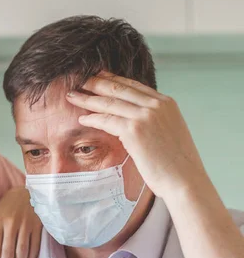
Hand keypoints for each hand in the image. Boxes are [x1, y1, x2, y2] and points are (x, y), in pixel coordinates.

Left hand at [66, 72, 208, 199]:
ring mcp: (146, 116)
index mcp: (166, 103)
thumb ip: (154, 121)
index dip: (113, 80)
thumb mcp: (169, 133)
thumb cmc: (176, 164)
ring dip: (88, 98)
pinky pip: (107, 120)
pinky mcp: (135, 130)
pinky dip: (92, 119)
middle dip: (97, 83)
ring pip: (110, 102)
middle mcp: (157, 105)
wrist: (184, 180)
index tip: (98, 77)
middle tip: (79, 80)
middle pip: (120, 89)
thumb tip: (136, 122)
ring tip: (72, 96)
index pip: (134, 86)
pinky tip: (82, 119)